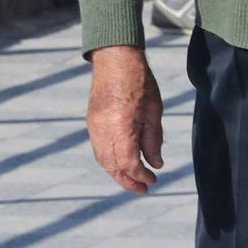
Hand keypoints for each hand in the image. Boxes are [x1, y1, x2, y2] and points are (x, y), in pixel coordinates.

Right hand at [87, 45, 163, 193]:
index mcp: (121, 125)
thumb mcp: (154, 111)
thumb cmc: (139, 81)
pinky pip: (98, 148)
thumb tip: (156, 164)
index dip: (141, 176)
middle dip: (127, 180)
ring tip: (133, 180)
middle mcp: (103, 128)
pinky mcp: (91, 121)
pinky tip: (121, 163)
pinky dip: (109, 160)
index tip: (153, 180)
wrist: (115, 57)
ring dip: (117, 173)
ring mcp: (94, 125)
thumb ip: (153, 140)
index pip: (129, 162)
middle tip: (143, 189)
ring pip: (102, 159)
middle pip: (112, 165)